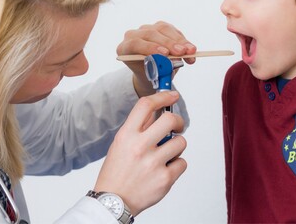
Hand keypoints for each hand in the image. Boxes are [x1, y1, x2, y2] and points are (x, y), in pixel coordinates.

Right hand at [94, 91, 186, 215]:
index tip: (172, 95)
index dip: (162, 96)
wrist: (113, 202)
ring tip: (165, 154)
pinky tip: (165, 169)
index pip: (146, 105)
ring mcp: (153, 163)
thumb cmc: (117, 172)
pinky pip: (182, 162)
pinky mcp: (165, 178)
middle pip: (170, 119)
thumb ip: (139, 128)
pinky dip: (177, 165)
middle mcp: (140, 147)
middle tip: (177, 127)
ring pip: (180, 142)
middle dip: (178, 121)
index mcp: (126, 135)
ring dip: (176, 146)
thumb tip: (159, 113)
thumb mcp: (121, 144)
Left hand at [116, 21, 195, 96]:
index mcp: (125, 49)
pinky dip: (182, 39)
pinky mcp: (158, 27)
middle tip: (182, 52)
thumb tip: (172, 62)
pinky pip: (171, 29)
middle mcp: (133, 35)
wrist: (149, 71)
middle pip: (151, 34)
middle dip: (169, 44)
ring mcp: (146, 29)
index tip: (165, 54)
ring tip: (190, 51)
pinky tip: (190, 48)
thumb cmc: (148, 74)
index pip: (135, 44)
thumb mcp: (151, 75)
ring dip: (179, 40)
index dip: (150, 47)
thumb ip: (159, 68)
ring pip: (163, 29)